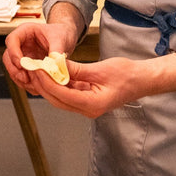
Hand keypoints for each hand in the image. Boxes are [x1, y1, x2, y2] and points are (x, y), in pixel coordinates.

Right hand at [2, 21, 75, 93]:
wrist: (66, 39)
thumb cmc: (61, 33)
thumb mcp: (60, 38)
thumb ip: (56, 50)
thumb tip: (54, 65)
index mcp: (25, 31)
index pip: (12, 40)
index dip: (13, 53)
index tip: (21, 64)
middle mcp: (20, 44)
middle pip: (8, 56)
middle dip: (14, 69)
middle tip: (25, 79)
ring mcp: (22, 55)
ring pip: (12, 68)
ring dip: (20, 79)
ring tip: (33, 86)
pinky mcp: (26, 66)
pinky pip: (21, 76)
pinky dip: (27, 84)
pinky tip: (37, 88)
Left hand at [5, 48, 175, 118]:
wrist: (142, 80)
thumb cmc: (127, 75)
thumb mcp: (100, 69)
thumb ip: (77, 70)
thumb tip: (56, 65)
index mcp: (92, 105)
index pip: (62, 94)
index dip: (47, 81)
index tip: (37, 68)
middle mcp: (88, 110)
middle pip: (57, 99)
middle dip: (43, 84)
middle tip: (33, 68)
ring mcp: (87, 107)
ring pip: (60, 98)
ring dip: (49, 84)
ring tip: (39, 69)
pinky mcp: (87, 101)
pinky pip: (68, 94)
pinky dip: (59, 84)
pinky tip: (52, 72)